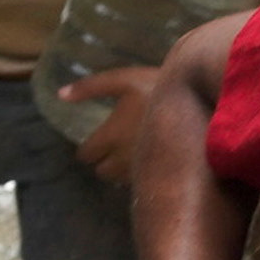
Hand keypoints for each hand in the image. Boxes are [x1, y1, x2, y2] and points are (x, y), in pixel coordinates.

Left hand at [54, 63, 162, 182]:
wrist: (200, 102)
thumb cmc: (157, 88)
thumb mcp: (122, 80)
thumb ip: (90, 87)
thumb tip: (60, 95)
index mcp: (110, 137)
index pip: (86, 156)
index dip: (88, 148)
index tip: (95, 139)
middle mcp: (123, 159)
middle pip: (102, 172)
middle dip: (104, 161)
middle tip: (114, 145)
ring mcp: (143, 169)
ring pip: (121, 179)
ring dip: (122, 168)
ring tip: (133, 149)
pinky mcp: (161, 175)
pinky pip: (142, 180)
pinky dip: (141, 172)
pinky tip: (151, 155)